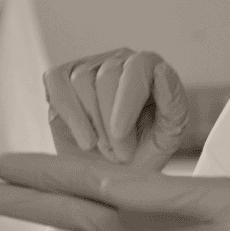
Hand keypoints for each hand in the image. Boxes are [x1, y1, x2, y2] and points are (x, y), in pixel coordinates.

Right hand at [46, 49, 188, 169]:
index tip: (120, 134)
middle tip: (120, 154)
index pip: (139, 66)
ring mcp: (89, 66)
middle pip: (107, 76)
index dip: (127, 102)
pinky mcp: (61, 78)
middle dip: (110, 122)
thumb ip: (173, 103)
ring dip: (91, 123)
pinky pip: (56, 84)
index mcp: (152, 67)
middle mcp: (121, 59)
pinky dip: (69, 116)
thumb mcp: (169, 134)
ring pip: (81, 82)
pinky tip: (85, 140)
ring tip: (106, 149)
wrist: (113, 171)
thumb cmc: (146, 150)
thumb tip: (162, 69)